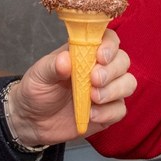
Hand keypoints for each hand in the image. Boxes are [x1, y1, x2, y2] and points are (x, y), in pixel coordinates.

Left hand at [7, 29, 136, 145]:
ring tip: (93, 98)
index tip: (100, 56)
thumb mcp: (39, 75)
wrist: (33, 121)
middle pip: (123, 60)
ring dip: (114, 90)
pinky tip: (91, 114)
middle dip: (112, 70)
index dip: (110, 45)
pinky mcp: (108, 112)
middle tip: (94, 80)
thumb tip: (65, 59)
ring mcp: (107, 90)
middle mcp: (100, 68)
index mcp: (85, 52)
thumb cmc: (37, 90)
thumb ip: (52, 66)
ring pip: (128, 83)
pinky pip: (120, 109)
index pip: (109, 39)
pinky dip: (108, 112)